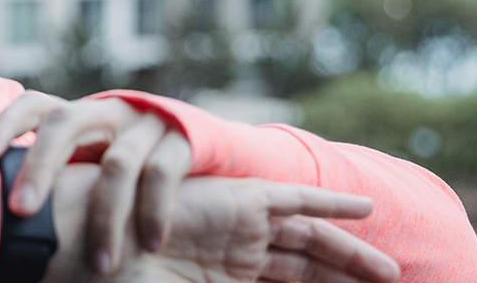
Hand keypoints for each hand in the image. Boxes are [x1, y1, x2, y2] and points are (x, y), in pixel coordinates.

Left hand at [0, 92, 190, 272]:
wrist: (200, 153)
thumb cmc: (128, 171)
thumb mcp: (89, 168)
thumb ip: (53, 183)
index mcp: (78, 117)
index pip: (34, 106)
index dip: (5, 125)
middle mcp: (107, 112)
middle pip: (65, 122)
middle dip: (38, 166)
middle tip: (21, 211)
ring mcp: (145, 123)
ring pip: (117, 162)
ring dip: (106, 216)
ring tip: (99, 265)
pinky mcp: (183, 139)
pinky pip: (163, 173)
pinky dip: (155, 212)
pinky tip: (150, 245)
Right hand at [45, 167, 399, 282]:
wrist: (86, 245)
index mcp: (219, 281)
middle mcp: (234, 253)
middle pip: (305, 266)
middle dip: (346, 277)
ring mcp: (237, 227)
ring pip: (310, 240)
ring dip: (353, 254)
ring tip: (391, 272)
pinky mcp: (238, 202)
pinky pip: (294, 201)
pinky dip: (330, 204)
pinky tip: (366, 211)